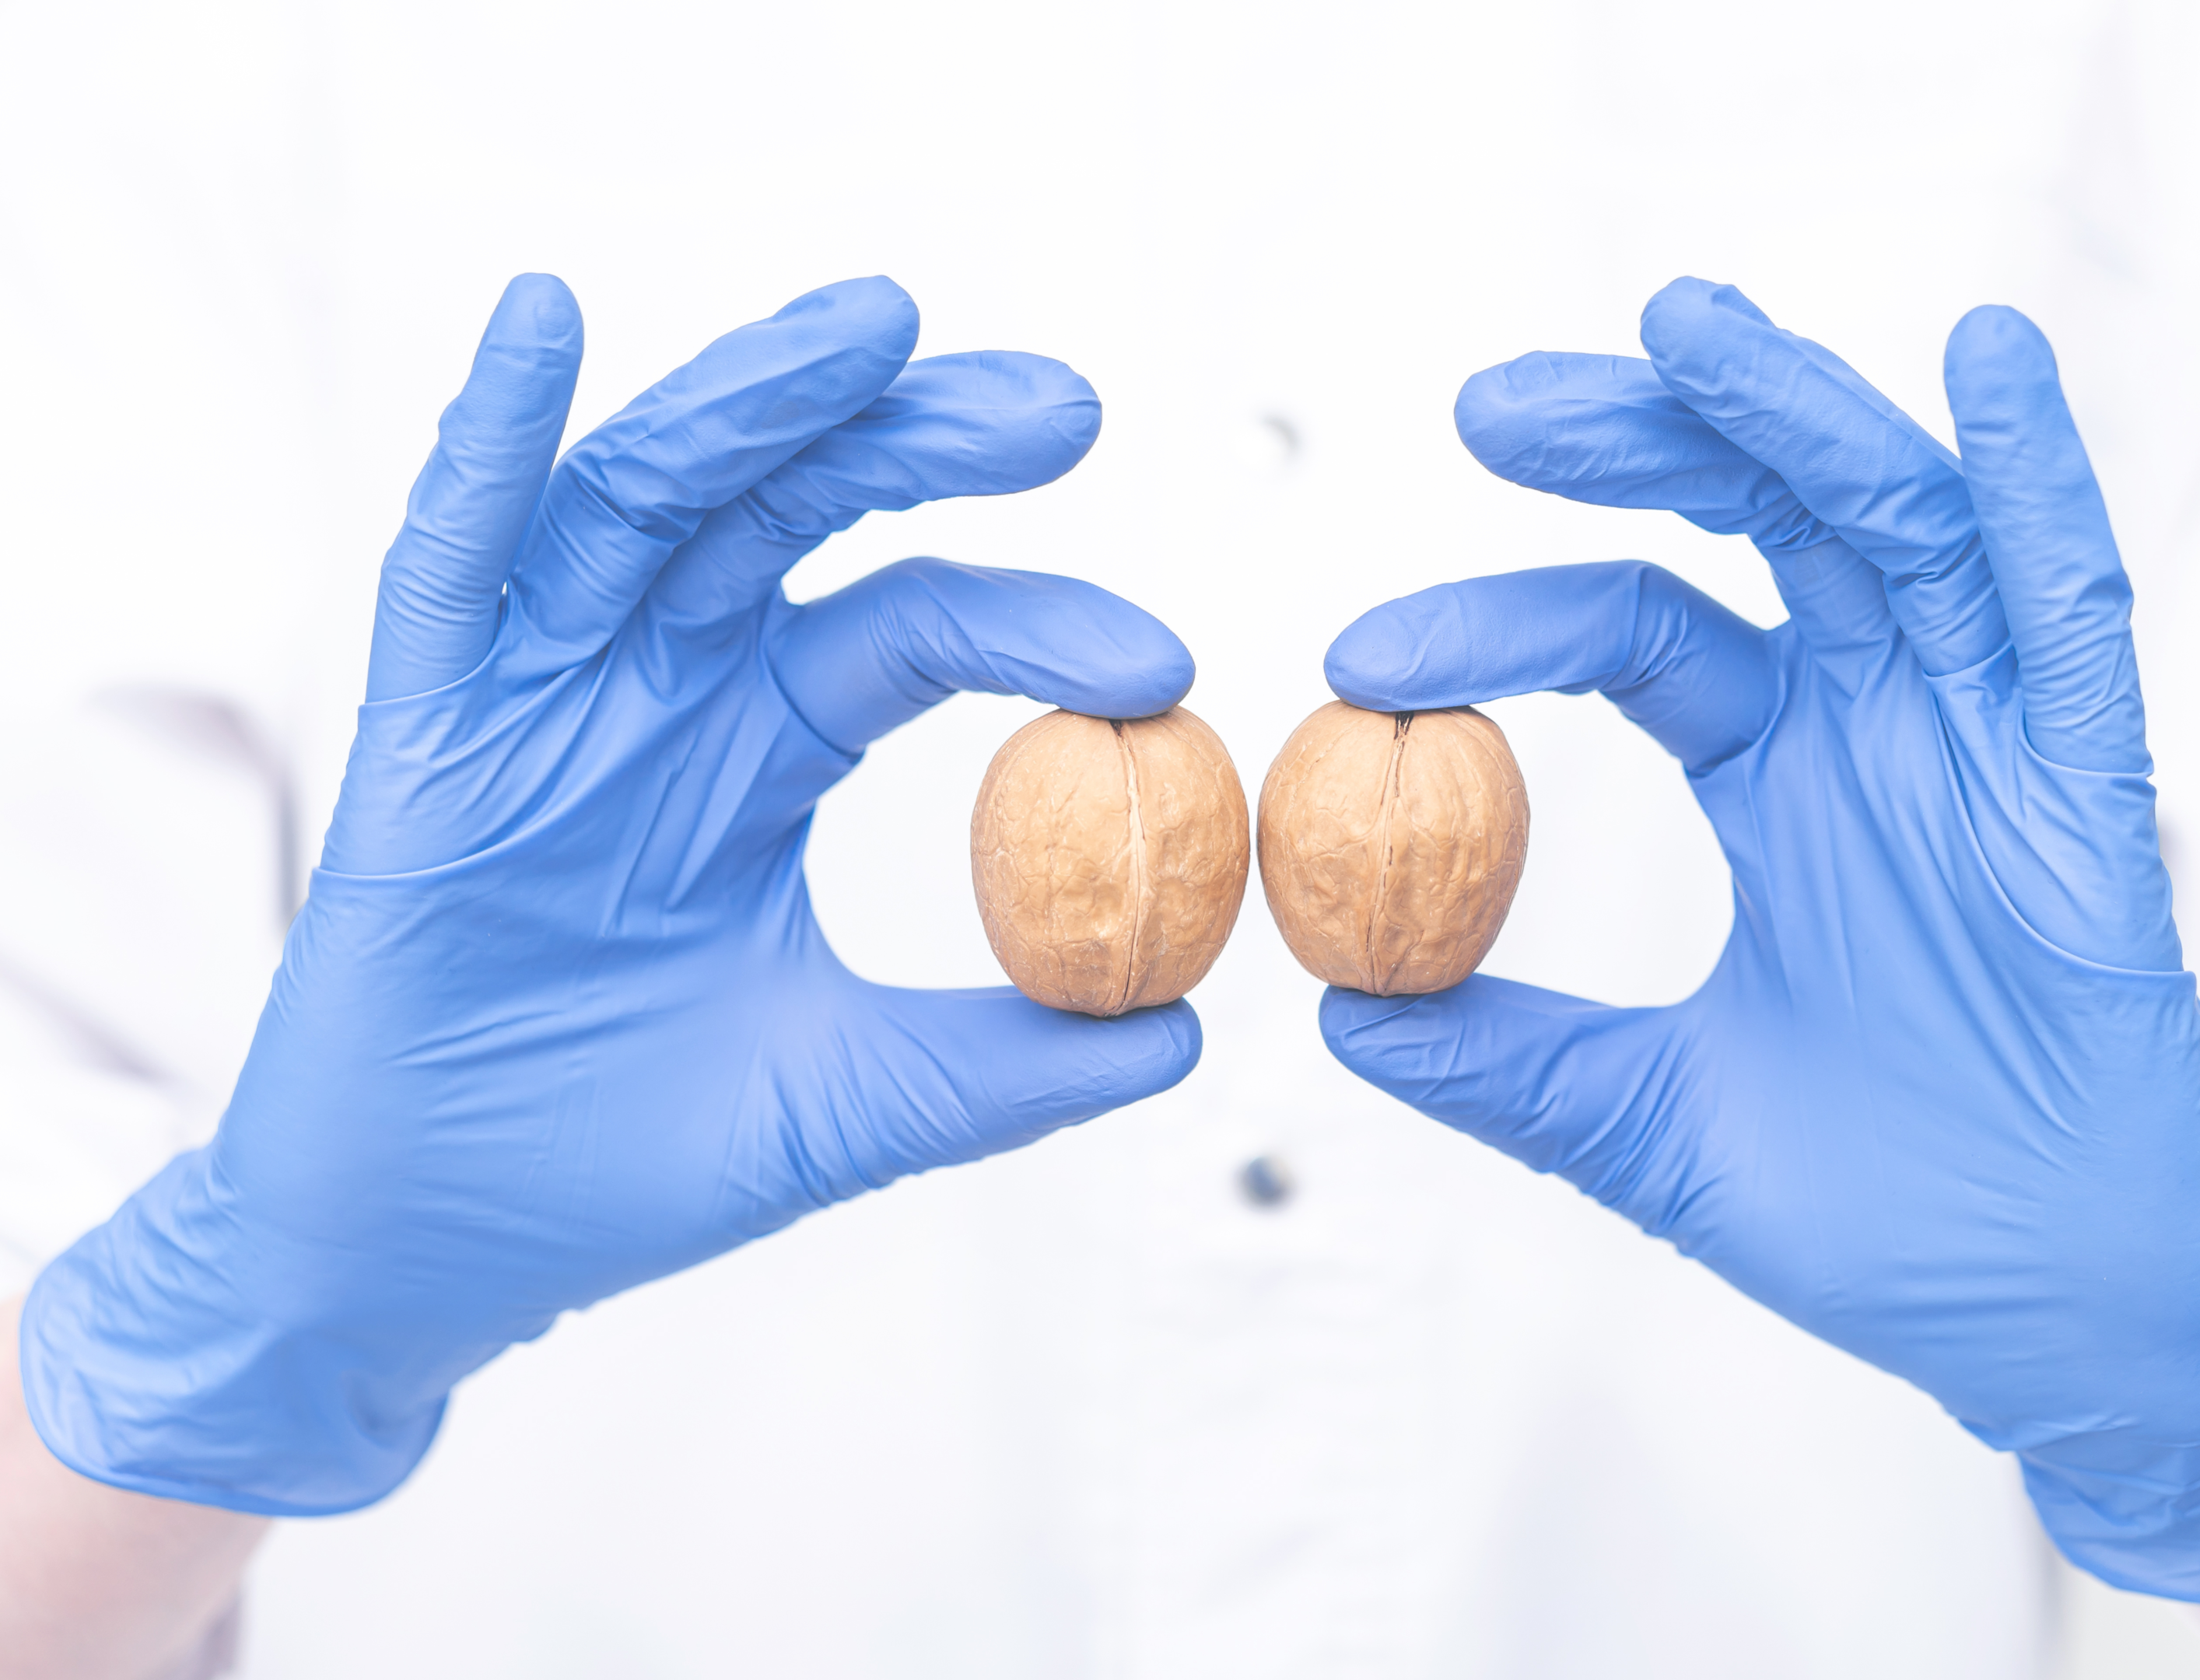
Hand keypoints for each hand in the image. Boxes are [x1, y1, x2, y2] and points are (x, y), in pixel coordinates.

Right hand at [20, 276, 1200, 1514]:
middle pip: (800, 508)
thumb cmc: (626, 1163)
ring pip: (649, 497)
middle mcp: (662, 682)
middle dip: (922, 438)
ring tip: (879, 322)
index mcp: (766, 742)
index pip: (916, 626)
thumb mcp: (850, 1103)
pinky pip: (450, 560)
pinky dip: (489, 438)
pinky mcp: (419, 726)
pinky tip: (545, 322)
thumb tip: (1187, 1032)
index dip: (1037, 623)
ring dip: (756, 399)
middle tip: (1064, 405)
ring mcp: (539, 688)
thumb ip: (1007, 1066)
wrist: (440, 1250)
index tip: (1162, 668)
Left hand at [1317, 279, 2199, 1599]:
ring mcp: (1989, 743)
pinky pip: (2074, 611)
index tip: (1354, 662)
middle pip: (1758, 520)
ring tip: (1685, 324)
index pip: (1632, 632)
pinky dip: (2037, 484)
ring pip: (1897, 526)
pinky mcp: (2093, 794)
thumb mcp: (1656, 1127)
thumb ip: (1514, 1064)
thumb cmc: (1887, 1217)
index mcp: (1782, 776)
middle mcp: (1881, 726)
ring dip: (1794, 418)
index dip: (1497, 624)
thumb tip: (1341, 1015)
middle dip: (1637, 441)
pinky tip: (1986, 363)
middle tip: (1489, 402)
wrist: (2056, 1324)